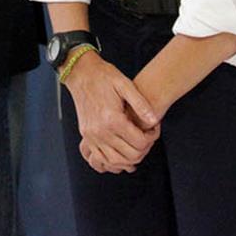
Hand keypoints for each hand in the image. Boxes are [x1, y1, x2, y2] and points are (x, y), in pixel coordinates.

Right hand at [64, 52, 160, 173]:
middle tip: (148, 136)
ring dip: (130, 159)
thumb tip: (155, 120)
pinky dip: (114, 162)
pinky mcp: (86, 137)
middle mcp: (101, 131)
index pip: (140, 142)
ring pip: (116, 162)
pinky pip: (100, 160)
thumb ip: (141, 104)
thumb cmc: (103, 76)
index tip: (154, 128)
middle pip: (130, 155)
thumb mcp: (125, 84)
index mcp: (112, 119)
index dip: (152, 137)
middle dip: (145, 149)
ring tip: (138, 146)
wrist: (80, 73)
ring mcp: (91, 136)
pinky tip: (123, 154)